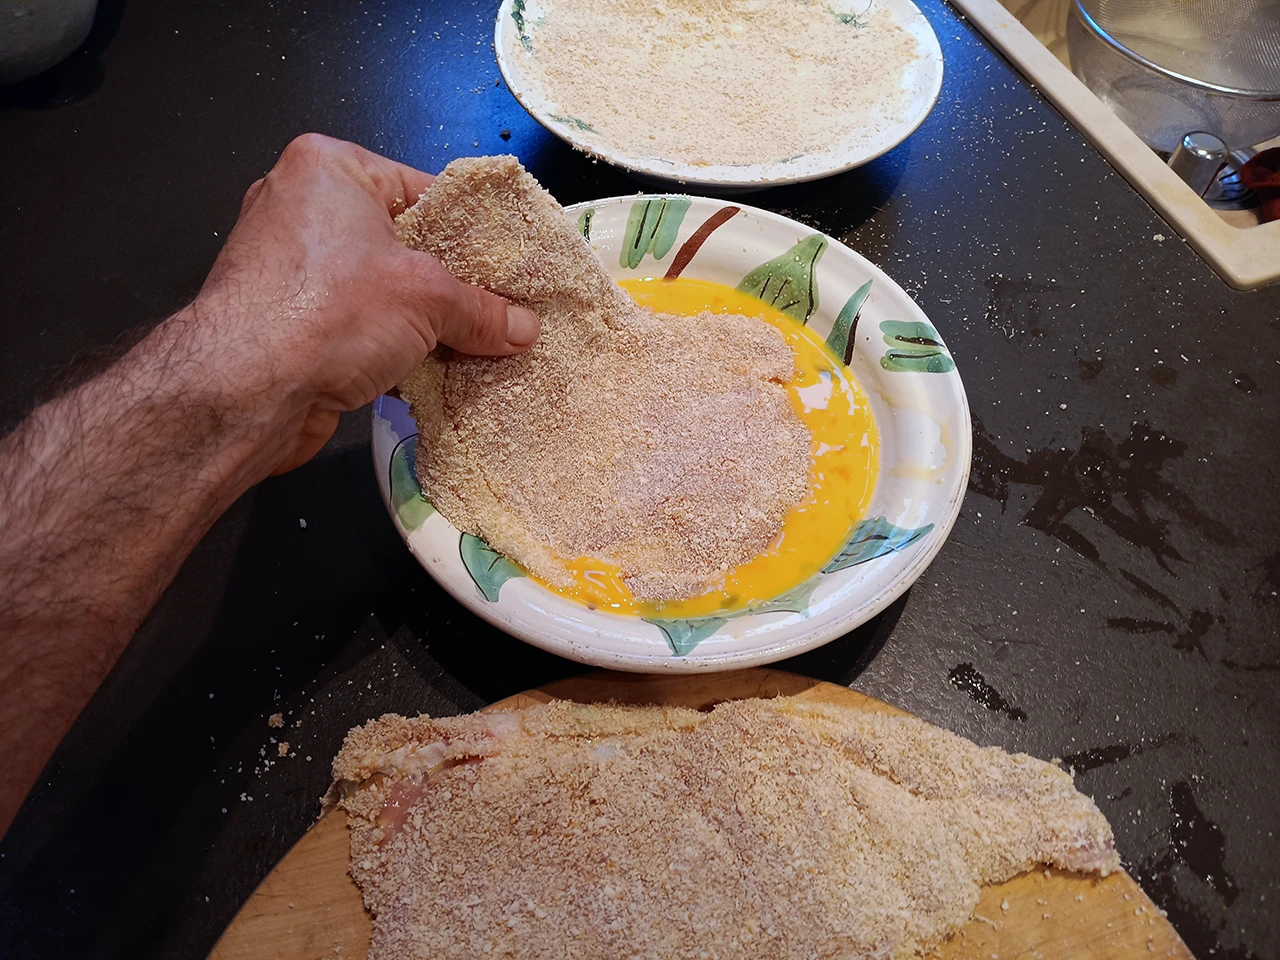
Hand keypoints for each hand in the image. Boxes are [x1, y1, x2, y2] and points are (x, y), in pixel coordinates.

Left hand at [189, 133, 539, 473]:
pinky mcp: (285, 320)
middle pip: (402, 244)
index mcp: (330, 168)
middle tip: (500, 311)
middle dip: (449, 285)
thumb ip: (481, 310)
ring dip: (422, 324)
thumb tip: (522, 329)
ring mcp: (289, 266)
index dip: (472, 232)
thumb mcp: (428, 299)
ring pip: (380, 290)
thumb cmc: (327, 311)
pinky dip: (390, 347)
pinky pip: (356, 325)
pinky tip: (430, 374)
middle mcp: (302, 207)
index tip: (509, 267)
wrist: (245, 390)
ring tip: (475, 347)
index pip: (423, 191)